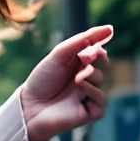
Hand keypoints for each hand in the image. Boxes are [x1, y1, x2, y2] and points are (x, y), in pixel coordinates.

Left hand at [18, 24, 112, 140]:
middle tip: (83, 59)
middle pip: (103, 64)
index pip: (98, 52)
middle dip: (96, 59)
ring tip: (76, 79)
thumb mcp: (61, 54)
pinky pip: (101, 99)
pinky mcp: (90, 112)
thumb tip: (110, 28)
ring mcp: (88, 96)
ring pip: (102, 80)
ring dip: (91, 74)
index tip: (91, 47)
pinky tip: (80, 88)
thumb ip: (84, 40)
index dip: (97, 47)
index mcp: (78, 65)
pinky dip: (93, 90)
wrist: (29, 106)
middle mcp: (85, 80)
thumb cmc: (42, 80)